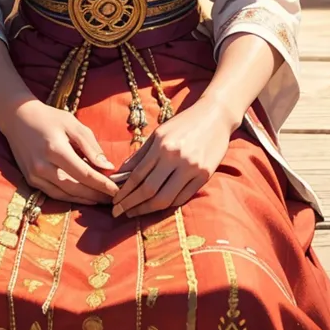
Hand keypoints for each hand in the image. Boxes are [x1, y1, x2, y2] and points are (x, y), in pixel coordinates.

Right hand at [0, 99, 118, 204]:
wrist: (17, 117)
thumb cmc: (49, 118)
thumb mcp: (72, 124)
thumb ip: (90, 146)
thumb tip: (107, 167)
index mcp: (55, 149)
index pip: (84, 173)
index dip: (102, 184)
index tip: (117, 190)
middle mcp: (43, 166)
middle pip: (75, 188)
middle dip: (96, 195)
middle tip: (113, 198)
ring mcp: (34, 175)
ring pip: (64, 195)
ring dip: (84, 200)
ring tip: (101, 200)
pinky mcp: (30, 179)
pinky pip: (53, 194)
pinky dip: (70, 197)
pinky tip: (83, 197)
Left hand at [112, 96, 232, 217]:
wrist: (215, 116)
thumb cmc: (183, 123)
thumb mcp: (158, 133)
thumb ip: (140, 154)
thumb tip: (119, 175)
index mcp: (162, 145)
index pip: (137, 175)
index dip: (124, 191)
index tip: (114, 201)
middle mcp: (176, 157)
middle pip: (149, 190)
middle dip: (131, 204)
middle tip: (118, 212)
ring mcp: (192, 168)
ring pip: (165, 198)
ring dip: (146, 209)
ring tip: (134, 213)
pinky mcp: (204, 176)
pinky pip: (182, 197)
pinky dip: (167, 205)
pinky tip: (156, 207)